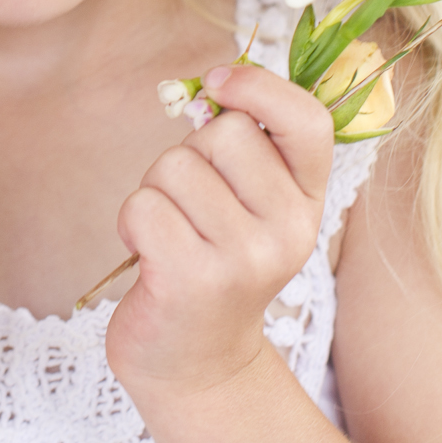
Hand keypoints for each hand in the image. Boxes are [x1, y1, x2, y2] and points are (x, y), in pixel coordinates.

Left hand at [106, 62, 334, 398]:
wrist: (197, 361)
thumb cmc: (213, 262)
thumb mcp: (250, 206)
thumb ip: (244, 146)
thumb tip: (209, 87)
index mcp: (308, 202)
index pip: (307, 121)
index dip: (261, 85)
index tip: (218, 81)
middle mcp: (288, 230)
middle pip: (224, 133)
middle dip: (190, 153)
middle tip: (193, 204)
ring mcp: (243, 258)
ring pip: (175, 166)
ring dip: (156, 190)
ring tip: (172, 233)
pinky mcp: (191, 279)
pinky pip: (143, 205)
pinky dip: (133, 220)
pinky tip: (149, 253)